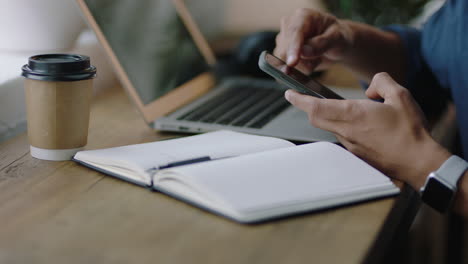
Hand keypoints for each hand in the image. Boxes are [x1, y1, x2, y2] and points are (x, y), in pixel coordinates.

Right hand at [274, 8, 353, 74]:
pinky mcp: (282, 53)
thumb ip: (322, 43)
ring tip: (315, 58)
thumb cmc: (337, 37)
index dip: (293, 48)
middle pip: (284, 49)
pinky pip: (283, 67)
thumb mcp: (337, 37)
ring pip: (283, 61)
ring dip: (301, 66)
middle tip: (318, 59)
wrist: (335, 45)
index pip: (294, 32)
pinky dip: (298, 70)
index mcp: (303, 16)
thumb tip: (304, 52)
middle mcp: (289, 25)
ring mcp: (283, 40)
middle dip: (301, 61)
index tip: (292, 63)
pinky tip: (308, 63)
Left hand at [284, 72, 450, 189]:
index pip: (316, 106)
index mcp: (353, 114)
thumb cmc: (410, 131)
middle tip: (300, 97)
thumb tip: (371, 88)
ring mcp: (350, 144)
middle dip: (306, 106)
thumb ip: (382, 82)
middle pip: (316, 118)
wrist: (418, 162)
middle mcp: (346, 131)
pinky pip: (342, 136)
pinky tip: (356, 122)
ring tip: (334, 106)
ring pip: (329, 127)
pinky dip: (341, 126)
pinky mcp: (357, 153)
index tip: (289, 93)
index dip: (299, 100)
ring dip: (325, 115)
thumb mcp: (400, 95)